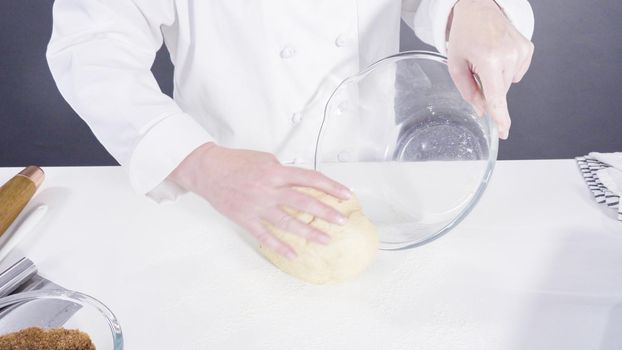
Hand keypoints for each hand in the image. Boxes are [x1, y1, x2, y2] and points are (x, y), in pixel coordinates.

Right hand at [169, 143, 351, 258]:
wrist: (207, 170)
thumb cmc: (236, 163)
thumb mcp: (265, 159)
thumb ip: (283, 171)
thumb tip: (301, 182)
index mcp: (275, 172)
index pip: (310, 178)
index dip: (330, 186)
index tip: (345, 194)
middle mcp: (268, 189)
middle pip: (303, 201)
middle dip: (325, 212)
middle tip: (341, 221)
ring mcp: (256, 206)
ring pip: (287, 222)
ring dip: (308, 232)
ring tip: (324, 240)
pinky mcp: (245, 218)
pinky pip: (264, 235)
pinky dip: (279, 246)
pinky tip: (293, 254)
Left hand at [447, 0, 533, 138]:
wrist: (479, 8)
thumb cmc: (465, 34)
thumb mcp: (456, 64)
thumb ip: (468, 91)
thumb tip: (482, 110)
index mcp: (488, 60)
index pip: (496, 96)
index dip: (500, 117)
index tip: (504, 131)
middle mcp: (509, 55)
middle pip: (500, 91)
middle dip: (488, 87)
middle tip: (477, 68)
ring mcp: (521, 51)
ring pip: (509, 83)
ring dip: (497, 77)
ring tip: (487, 57)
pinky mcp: (528, 49)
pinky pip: (517, 72)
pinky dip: (506, 69)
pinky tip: (498, 54)